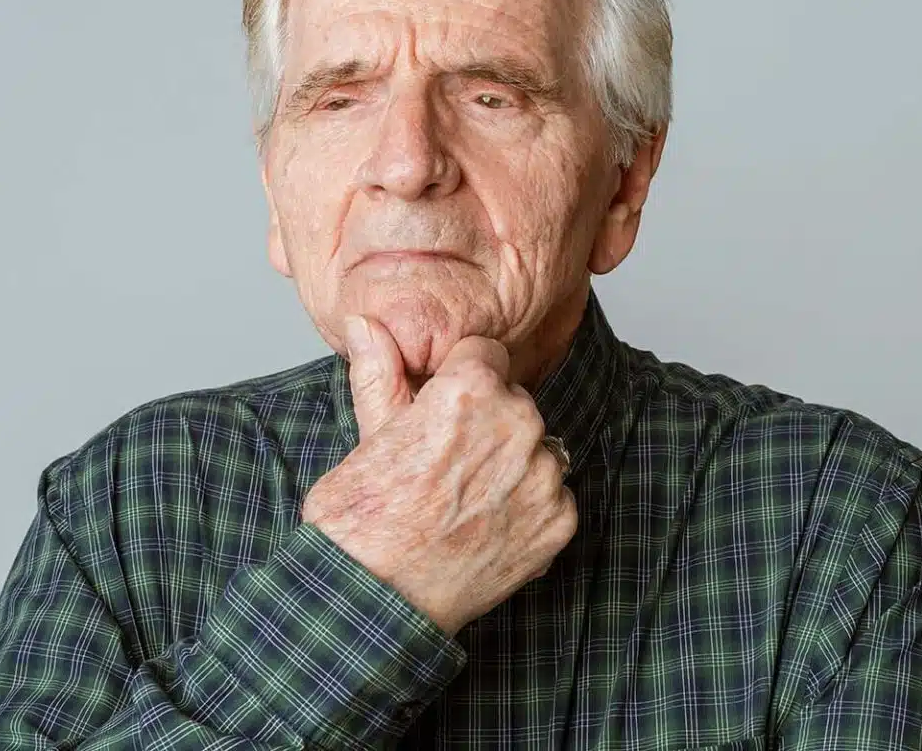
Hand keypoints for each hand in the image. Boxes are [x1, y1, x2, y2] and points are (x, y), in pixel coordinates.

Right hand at [301, 314, 577, 635]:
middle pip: (512, 402)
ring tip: (462, 499)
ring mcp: (545, 477)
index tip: (439, 410)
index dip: (458, 380)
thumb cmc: (361, 517)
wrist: (375, 599)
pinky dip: (526, 509)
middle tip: (444, 463)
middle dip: (486, 423)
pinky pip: (552, 497)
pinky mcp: (560, 522)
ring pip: (535, 449)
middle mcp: (519, 424)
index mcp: (471, 389)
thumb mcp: (367, 433)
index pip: (485, 353)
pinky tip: (483, 525)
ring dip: (509, 465)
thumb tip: (365, 322)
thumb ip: (379, 370)